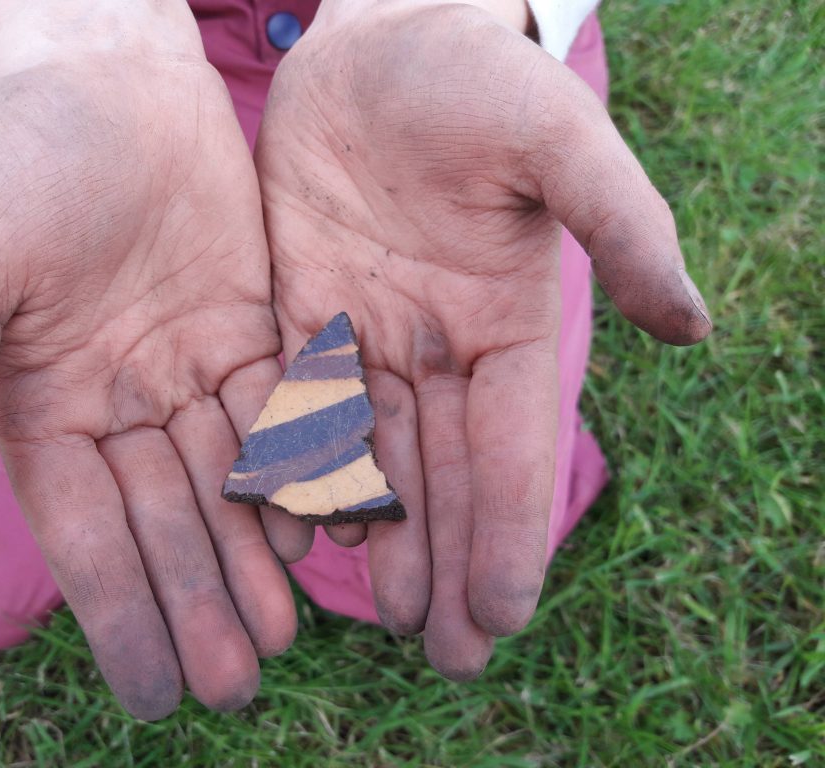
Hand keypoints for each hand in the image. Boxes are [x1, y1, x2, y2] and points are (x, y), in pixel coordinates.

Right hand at [0, 2, 307, 718]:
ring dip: (253, 559)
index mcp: (44, 408)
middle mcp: (121, 404)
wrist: (109, 79)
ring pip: (227, 485)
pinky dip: (297, 476)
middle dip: (201, 604)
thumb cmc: (19, 162)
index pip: (87, 536)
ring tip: (286, 632)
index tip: (156, 692)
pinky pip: (278, 417)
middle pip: (166, 524)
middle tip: (242, 682)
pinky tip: (320, 531)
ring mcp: (188, 371)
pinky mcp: (248, 332)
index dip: (120, 615)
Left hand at [256, 1, 710, 678]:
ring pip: (373, 454)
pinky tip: (298, 531)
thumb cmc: (475, 79)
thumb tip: (691, 325)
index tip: (506, 611)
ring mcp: (368, 333)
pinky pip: (299, 406)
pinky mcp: (301, 313)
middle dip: (448, 559)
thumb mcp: (558, 140)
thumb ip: (621, 227)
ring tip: (384, 615)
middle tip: (445, 653)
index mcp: (508, 319)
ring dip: (380, 536)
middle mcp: (439, 344)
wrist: (379, 41)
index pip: (513, 443)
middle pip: (445, 471)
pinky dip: (300, 470)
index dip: (511, 526)